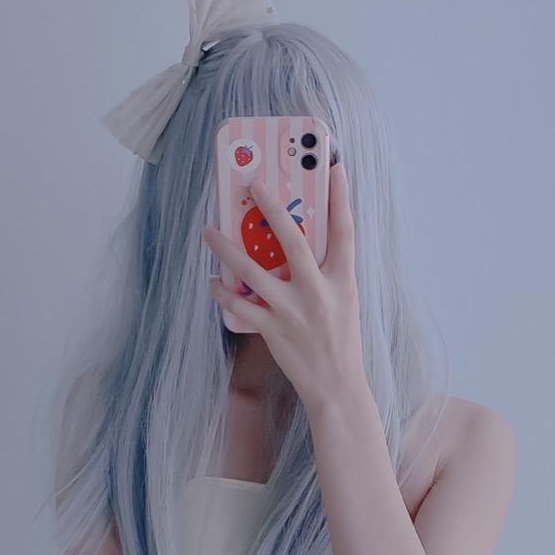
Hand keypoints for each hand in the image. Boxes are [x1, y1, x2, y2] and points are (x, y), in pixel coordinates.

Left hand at [202, 160, 365, 414]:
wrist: (337, 387)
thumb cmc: (341, 343)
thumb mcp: (344, 301)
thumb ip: (327, 273)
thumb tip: (299, 245)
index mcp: (342, 280)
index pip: (345, 230)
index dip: (341, 197)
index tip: (334, 166)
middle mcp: (318, 291)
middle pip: (293, 239)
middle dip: (272, 207)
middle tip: (254, 182)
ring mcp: (293, 310)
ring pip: (252, 270)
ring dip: (227, 248)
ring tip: (209, 230)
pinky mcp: (273, 330)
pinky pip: (239, 305)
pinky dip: (222, 292)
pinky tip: (212, 280)